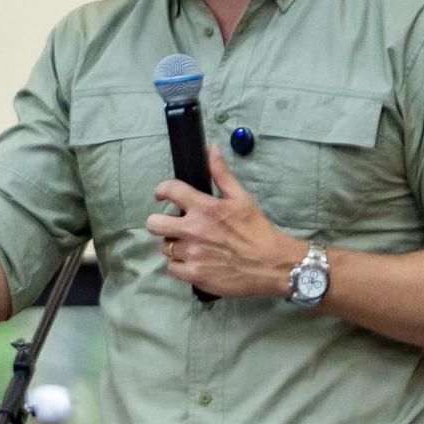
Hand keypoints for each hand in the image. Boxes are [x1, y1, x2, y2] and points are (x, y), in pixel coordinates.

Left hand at [147, 149, 306, 298]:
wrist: (270, 263)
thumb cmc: (256, 230)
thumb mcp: (241, 197)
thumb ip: (221, 173)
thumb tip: (211, 148)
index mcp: (204, 208)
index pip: (170, 190)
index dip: (162, 190)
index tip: (162, 194)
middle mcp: (193, 230)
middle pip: (154, 223)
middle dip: (160, 222)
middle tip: (173, 225)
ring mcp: (192, 254)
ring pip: (164, 247)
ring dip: (174, 244)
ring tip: (189, 244)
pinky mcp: (194, 274)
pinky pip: (171, 268)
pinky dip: (179, 265)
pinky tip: (193, 261)